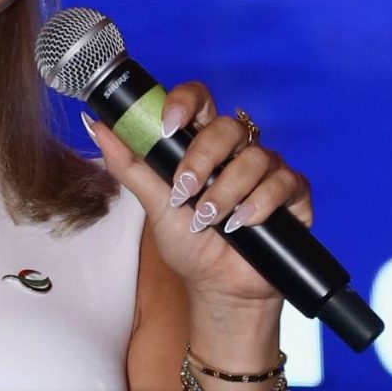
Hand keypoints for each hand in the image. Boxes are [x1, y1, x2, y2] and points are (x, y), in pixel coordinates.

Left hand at [83, 82, 312, 315]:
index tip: (169, 126)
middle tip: (185, 190)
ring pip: (255, 157)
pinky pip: (284, 182)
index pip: (199, 101)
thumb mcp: (153, 206)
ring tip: (210, 220)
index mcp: (203, 145)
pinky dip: (259, 204)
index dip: (185, 102)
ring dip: (226, 191)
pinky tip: (242, 224)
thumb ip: (130, 166)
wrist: (219, 289)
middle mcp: (237, 151)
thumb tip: (99, 127)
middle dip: (202, 158)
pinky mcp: (293, 193)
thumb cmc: (190, 246)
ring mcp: (267, 170)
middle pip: (227, 126)